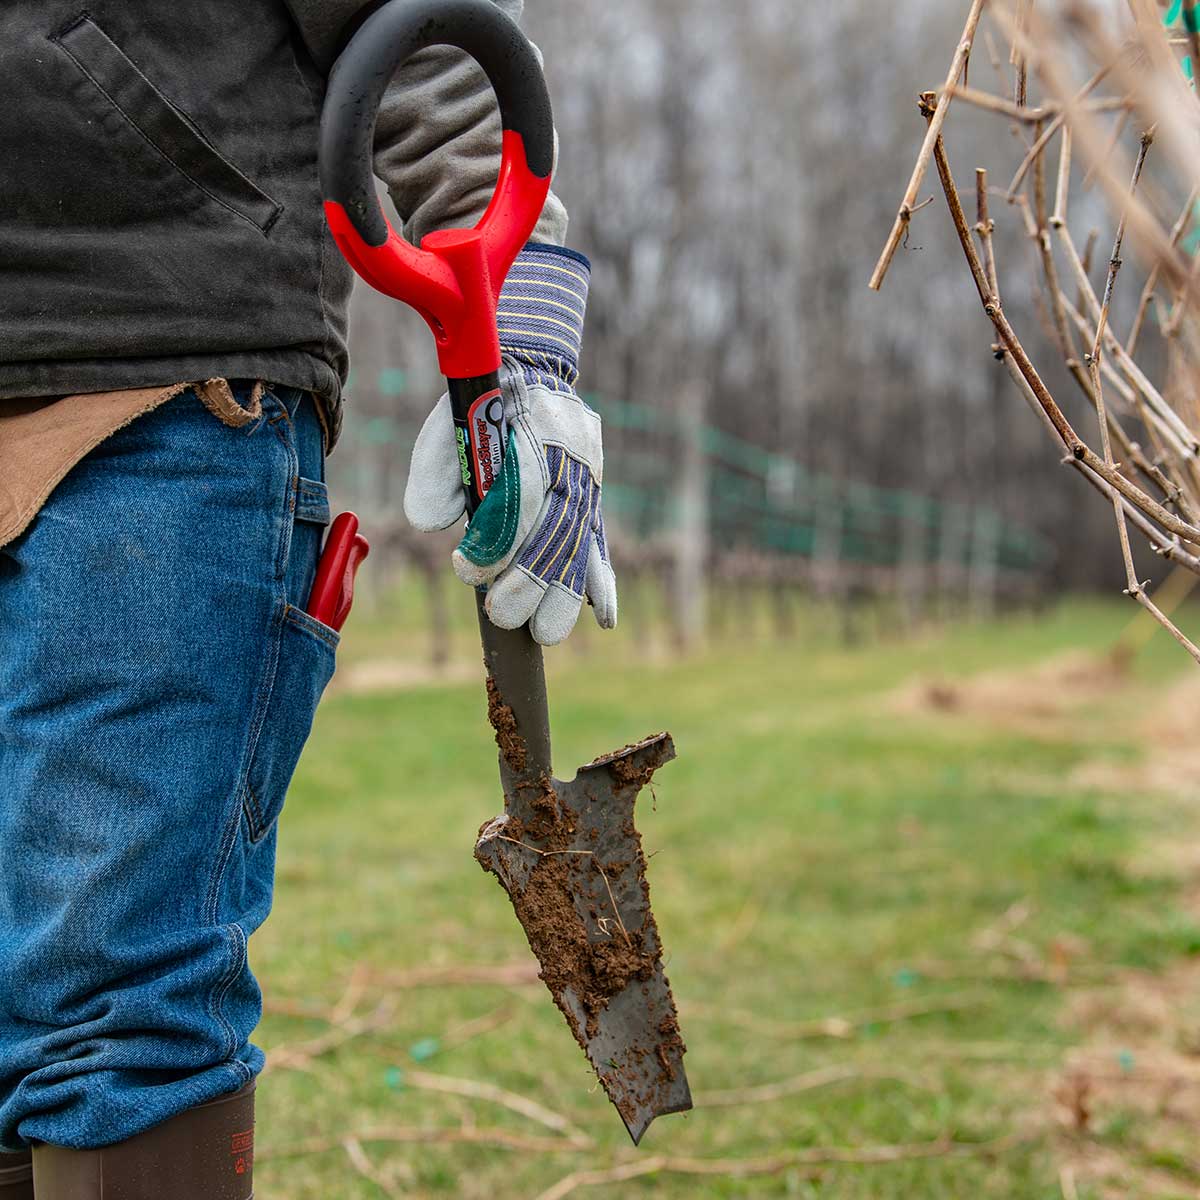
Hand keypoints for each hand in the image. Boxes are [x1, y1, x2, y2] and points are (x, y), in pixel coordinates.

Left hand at [404, 246, 616, 645]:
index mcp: (536, 436)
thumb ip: (435, 470)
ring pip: (581, 548)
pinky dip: (604, 583)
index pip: (520, 500)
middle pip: (558, 533)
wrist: (532, 368)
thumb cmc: (482, 401)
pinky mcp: (592, 503)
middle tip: (499, 613)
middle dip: (530, 581)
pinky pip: (601, 546)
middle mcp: (570, 463)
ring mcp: (587, 485)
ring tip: (542, 634)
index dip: (495, 542)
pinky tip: (603, 618)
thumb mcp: (447, 421)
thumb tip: (430, 525)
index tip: (466, 566)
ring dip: (563, 596)